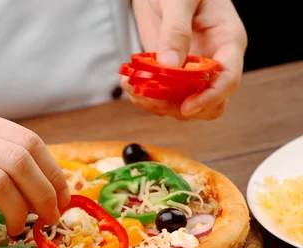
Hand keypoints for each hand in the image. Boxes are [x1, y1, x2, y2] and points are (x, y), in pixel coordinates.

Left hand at [127, 0, 246, 119]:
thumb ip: (176, 30)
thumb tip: (171, 66)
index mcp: (226, 41)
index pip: (228, 79)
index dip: (210, 97)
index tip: (187, 106)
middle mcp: (212, 60)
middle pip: (208, 103)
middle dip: (179, 106)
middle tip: (150, 94)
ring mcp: (190, 69)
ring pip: (182, 104)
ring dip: (155, 103)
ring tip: (131, 85)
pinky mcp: (168, 71)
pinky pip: (162, 95)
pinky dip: (144, 96)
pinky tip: (128, 82)